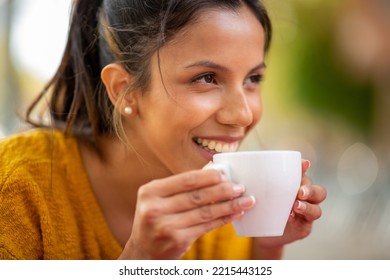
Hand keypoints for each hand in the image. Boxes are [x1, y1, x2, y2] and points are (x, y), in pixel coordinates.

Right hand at [119, 169, 253, 258]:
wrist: (143, 252)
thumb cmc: (155, 220)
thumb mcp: (160, 199)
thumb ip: (183, 185)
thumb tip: (212, 170)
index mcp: (150, 192)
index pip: (185, 180)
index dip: (208, 177)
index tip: (225, 174)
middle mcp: (154, 209)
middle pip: (197, 196)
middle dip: (222, 191)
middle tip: (239, 187)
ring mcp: (165, 227)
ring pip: (205, 213)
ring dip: (229, 205)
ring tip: (245, 200)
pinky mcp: (177, 241)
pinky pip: (206, 227)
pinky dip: (223, 219)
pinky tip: (235, 214)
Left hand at [253, 159, 326, 256]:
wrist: (262, 229)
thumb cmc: (263, 205)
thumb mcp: (261, 192)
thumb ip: (260, 181)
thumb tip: (248, 168)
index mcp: (298, 186)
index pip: (305, 175)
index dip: (306, 169)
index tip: (304, 163)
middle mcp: (306, 199)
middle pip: (319, 192)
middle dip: (310, 190)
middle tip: (299, 191)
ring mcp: (306, 214)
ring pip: (316, 210)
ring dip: (307, 207)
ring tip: (296, 206)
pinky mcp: (303, 228)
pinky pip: (307, 224)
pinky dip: (300, 220)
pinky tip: (291, 217)